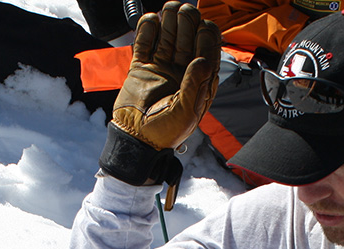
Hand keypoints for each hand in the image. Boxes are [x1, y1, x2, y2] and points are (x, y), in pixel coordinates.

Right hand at [113, 1, 220, 151]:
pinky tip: (151, 19)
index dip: (206, 37)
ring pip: (168, 36)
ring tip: (170, 8)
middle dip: (188, 23)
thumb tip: (203, 60)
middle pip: (188, 38)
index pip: (207, 50)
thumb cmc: (165, 132)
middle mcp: (182, 70)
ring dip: (170, 20)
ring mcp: (162, 66)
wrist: (136, 139)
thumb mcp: (186, 112)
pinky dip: (147, 29)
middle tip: (185, 13)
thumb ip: (195, 86)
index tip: (202, 29)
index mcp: (199, 80)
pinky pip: (145, 42)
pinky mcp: (142, 66)